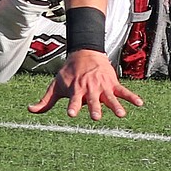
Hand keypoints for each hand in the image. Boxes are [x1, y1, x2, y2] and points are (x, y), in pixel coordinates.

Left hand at [27, 49, 142, 119]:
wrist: (85, 53)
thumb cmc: (69, 73)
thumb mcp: (56, 85)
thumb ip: (45, 101)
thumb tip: (30, 110)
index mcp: (75, 90)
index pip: (72, 100)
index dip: (72, 106)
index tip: (71, 114)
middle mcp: (89, 89)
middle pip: (92, 100)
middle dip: (94, 108)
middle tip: (96, 117)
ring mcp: (102, 86)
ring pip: (110, 97)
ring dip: (116, 106)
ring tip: (121, 115)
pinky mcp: (112, 84)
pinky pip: (124, 91)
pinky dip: (132, 97)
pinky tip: (140, 104)